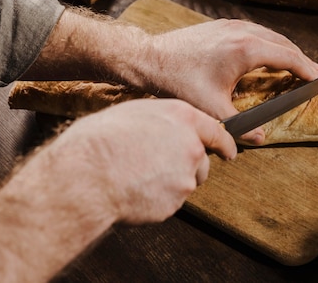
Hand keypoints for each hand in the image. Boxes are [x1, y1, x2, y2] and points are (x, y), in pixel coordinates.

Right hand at [54, 98, 235, 223]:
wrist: (87, 176)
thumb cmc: (99, 142)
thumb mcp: (130, 115)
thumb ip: (157, 122)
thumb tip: (158, 130)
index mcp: (180, 117)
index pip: (216, 131)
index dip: (224, 143)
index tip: (229, 151)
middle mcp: (190, 145)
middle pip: (201, 161)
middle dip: (187, 166)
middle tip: (157, 166)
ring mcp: (185, 176)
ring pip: (185, 183)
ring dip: (170, 183)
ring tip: (138, 176)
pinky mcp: (175, 202)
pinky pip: (169, 202)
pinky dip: (156, 199)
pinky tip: (134, 190)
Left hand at [143, 19, 317, 143]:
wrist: (149, 57)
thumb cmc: (178, 80)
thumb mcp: (211, 108)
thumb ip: (240, 125)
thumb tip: (262, 139)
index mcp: (246, 49)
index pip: (289, 57)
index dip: (309, 70)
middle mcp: (242, 31)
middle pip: (284, 44)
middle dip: (301, 60)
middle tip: (315, 76)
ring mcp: (231, 25)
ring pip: (270, 35)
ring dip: (285, 50)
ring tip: (296, 67)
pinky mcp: (221, 25)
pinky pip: (255, 32)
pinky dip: (269, 44)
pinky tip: (267, 57)